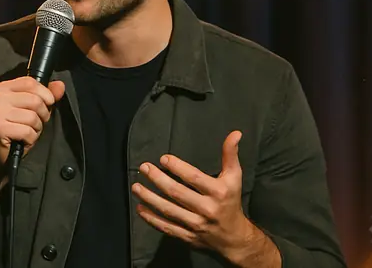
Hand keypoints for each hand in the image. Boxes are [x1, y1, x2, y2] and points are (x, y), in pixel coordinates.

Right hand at [0, 77, 65, 179]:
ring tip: (26, 132)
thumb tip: (60, 85)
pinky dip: (30, 139)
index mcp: (4, 88)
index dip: (45, 94)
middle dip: (42, 115)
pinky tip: (22, 139)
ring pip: (33, 117)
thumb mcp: (32, 109)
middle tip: (33, 124)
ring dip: (35, 128)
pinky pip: (28, 131)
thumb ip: (46, 95)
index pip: (31, 82)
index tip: (47, 104)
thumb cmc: (16, 129)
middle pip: (35, 100)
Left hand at [131, 131, 275, 265]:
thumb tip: (235, 133)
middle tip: (144, 168)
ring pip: (169, 210)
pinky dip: (152, 219)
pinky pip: (167, 228)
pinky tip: (140, 208)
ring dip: (150, 198)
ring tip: (136, 186)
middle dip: (158, 179)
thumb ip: (231, 155)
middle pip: (177, 193)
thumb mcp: (234, 177)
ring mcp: (196, 225)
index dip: (178, 167)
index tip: (163, 158)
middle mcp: (207, 209)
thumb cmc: (231, 201)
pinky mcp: (188, 237)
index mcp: (218, 192)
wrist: (234, 238)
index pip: (194, 178)